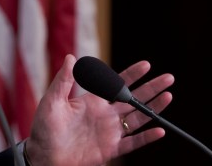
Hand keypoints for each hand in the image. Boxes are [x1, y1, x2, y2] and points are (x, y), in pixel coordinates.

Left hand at [25, 54, 173, 165]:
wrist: (42, 155)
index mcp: (93, 101)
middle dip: (151, 88)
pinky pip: (132, 143)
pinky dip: (146, 138)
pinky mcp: (110, 149)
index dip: (132, 75)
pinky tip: (159, 131)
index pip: (116, 84)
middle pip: (133, 99)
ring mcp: (109, 132)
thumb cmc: (44, 127)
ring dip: (153, 109)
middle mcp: (105, 115)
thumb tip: (70, 57)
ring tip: (168, 96)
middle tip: (169, 78)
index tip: (146, 65)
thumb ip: (63, 80)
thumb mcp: (52, 100)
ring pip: (137, 118)